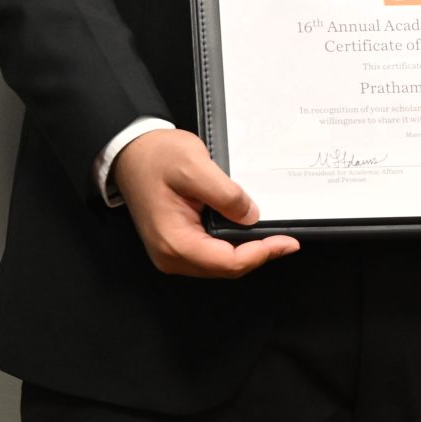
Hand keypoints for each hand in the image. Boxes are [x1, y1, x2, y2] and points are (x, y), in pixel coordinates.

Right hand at [113, 128, 299, 278]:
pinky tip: (250, 233)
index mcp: (174, 241)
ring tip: (274, 236)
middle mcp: (170, 255)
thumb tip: (251, 216)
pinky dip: (234, 247)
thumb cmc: (157, 158)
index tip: (288, 242)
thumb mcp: (195, 167)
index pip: (227, 262)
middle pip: (226, 268)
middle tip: (288, 241)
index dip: (261, 254)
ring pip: (220, 264)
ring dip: (248, 253)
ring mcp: (172, 252)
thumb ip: (225, 195)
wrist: (132, 153)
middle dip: (259, 255)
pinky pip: (211, 254)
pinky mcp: (177, 243)